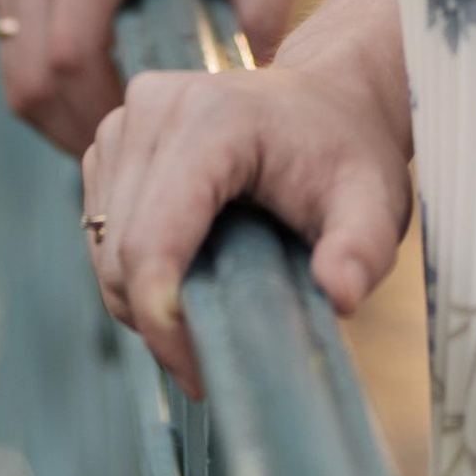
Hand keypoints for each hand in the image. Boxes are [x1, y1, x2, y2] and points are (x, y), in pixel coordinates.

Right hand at [0, 0, 299, 153]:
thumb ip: (265, 18)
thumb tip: (241, 98)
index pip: (71, 58)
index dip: (102, 115)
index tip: (151, 138)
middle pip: (31, 78)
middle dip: (76, 129)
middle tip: (131, 149)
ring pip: (13, 72)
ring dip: (58, 113)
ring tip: (117, 123)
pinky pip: (10, 47)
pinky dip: (45, 81)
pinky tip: (98, 81)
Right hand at [83, 55, 412, 403]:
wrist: (328, 100)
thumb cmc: (348, 153)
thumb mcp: (374, 205)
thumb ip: (362, 251)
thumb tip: (339, 295)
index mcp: (213, 118)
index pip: (153, 240)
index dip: (162, 321)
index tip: (199, 375)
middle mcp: (156, 107)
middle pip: (120, 251)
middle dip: (156, 322)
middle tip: (208, 361)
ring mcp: (126, 120)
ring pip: (104, 247)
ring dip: (142, 299)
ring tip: (205, 311)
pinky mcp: (112, 139)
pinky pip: (101, 231)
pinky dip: (133, 271)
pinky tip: (186, 272)